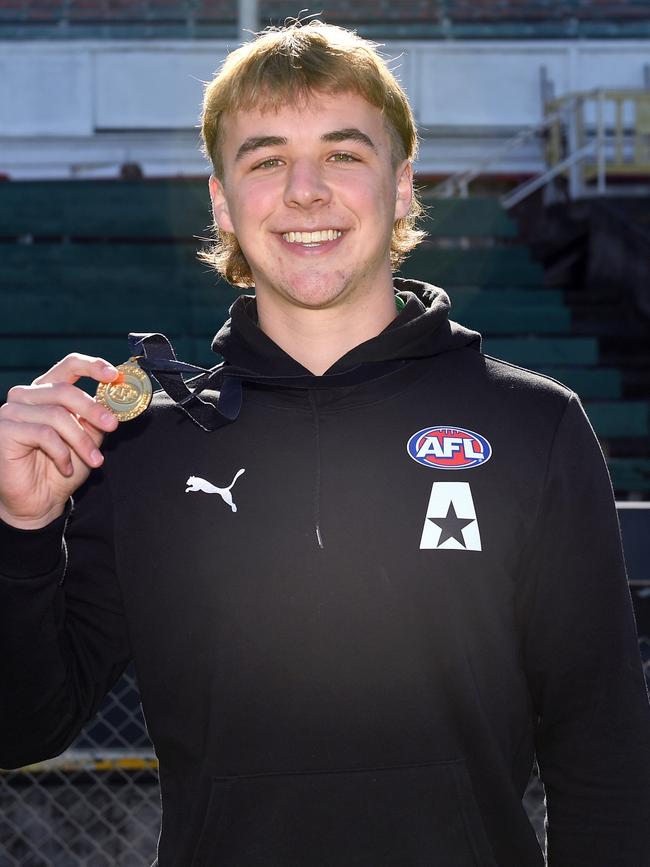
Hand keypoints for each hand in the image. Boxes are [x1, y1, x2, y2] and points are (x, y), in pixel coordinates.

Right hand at [0, 355, 120, 529]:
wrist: (39, 502)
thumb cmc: (62, 468)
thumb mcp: (88, 439)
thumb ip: (96, 418)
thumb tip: (114, 400)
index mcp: (47, 392)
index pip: (68, 366)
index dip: (92, 366)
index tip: (113, 375)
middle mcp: (26, 396)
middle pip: (65, 391)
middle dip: (94, 410)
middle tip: (112, 426)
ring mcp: (12, 412)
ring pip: (57, 415)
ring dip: (81, 440)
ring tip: (94, 460)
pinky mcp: (4, 430)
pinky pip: (44, 434)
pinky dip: (62, 452)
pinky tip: (66, 467)